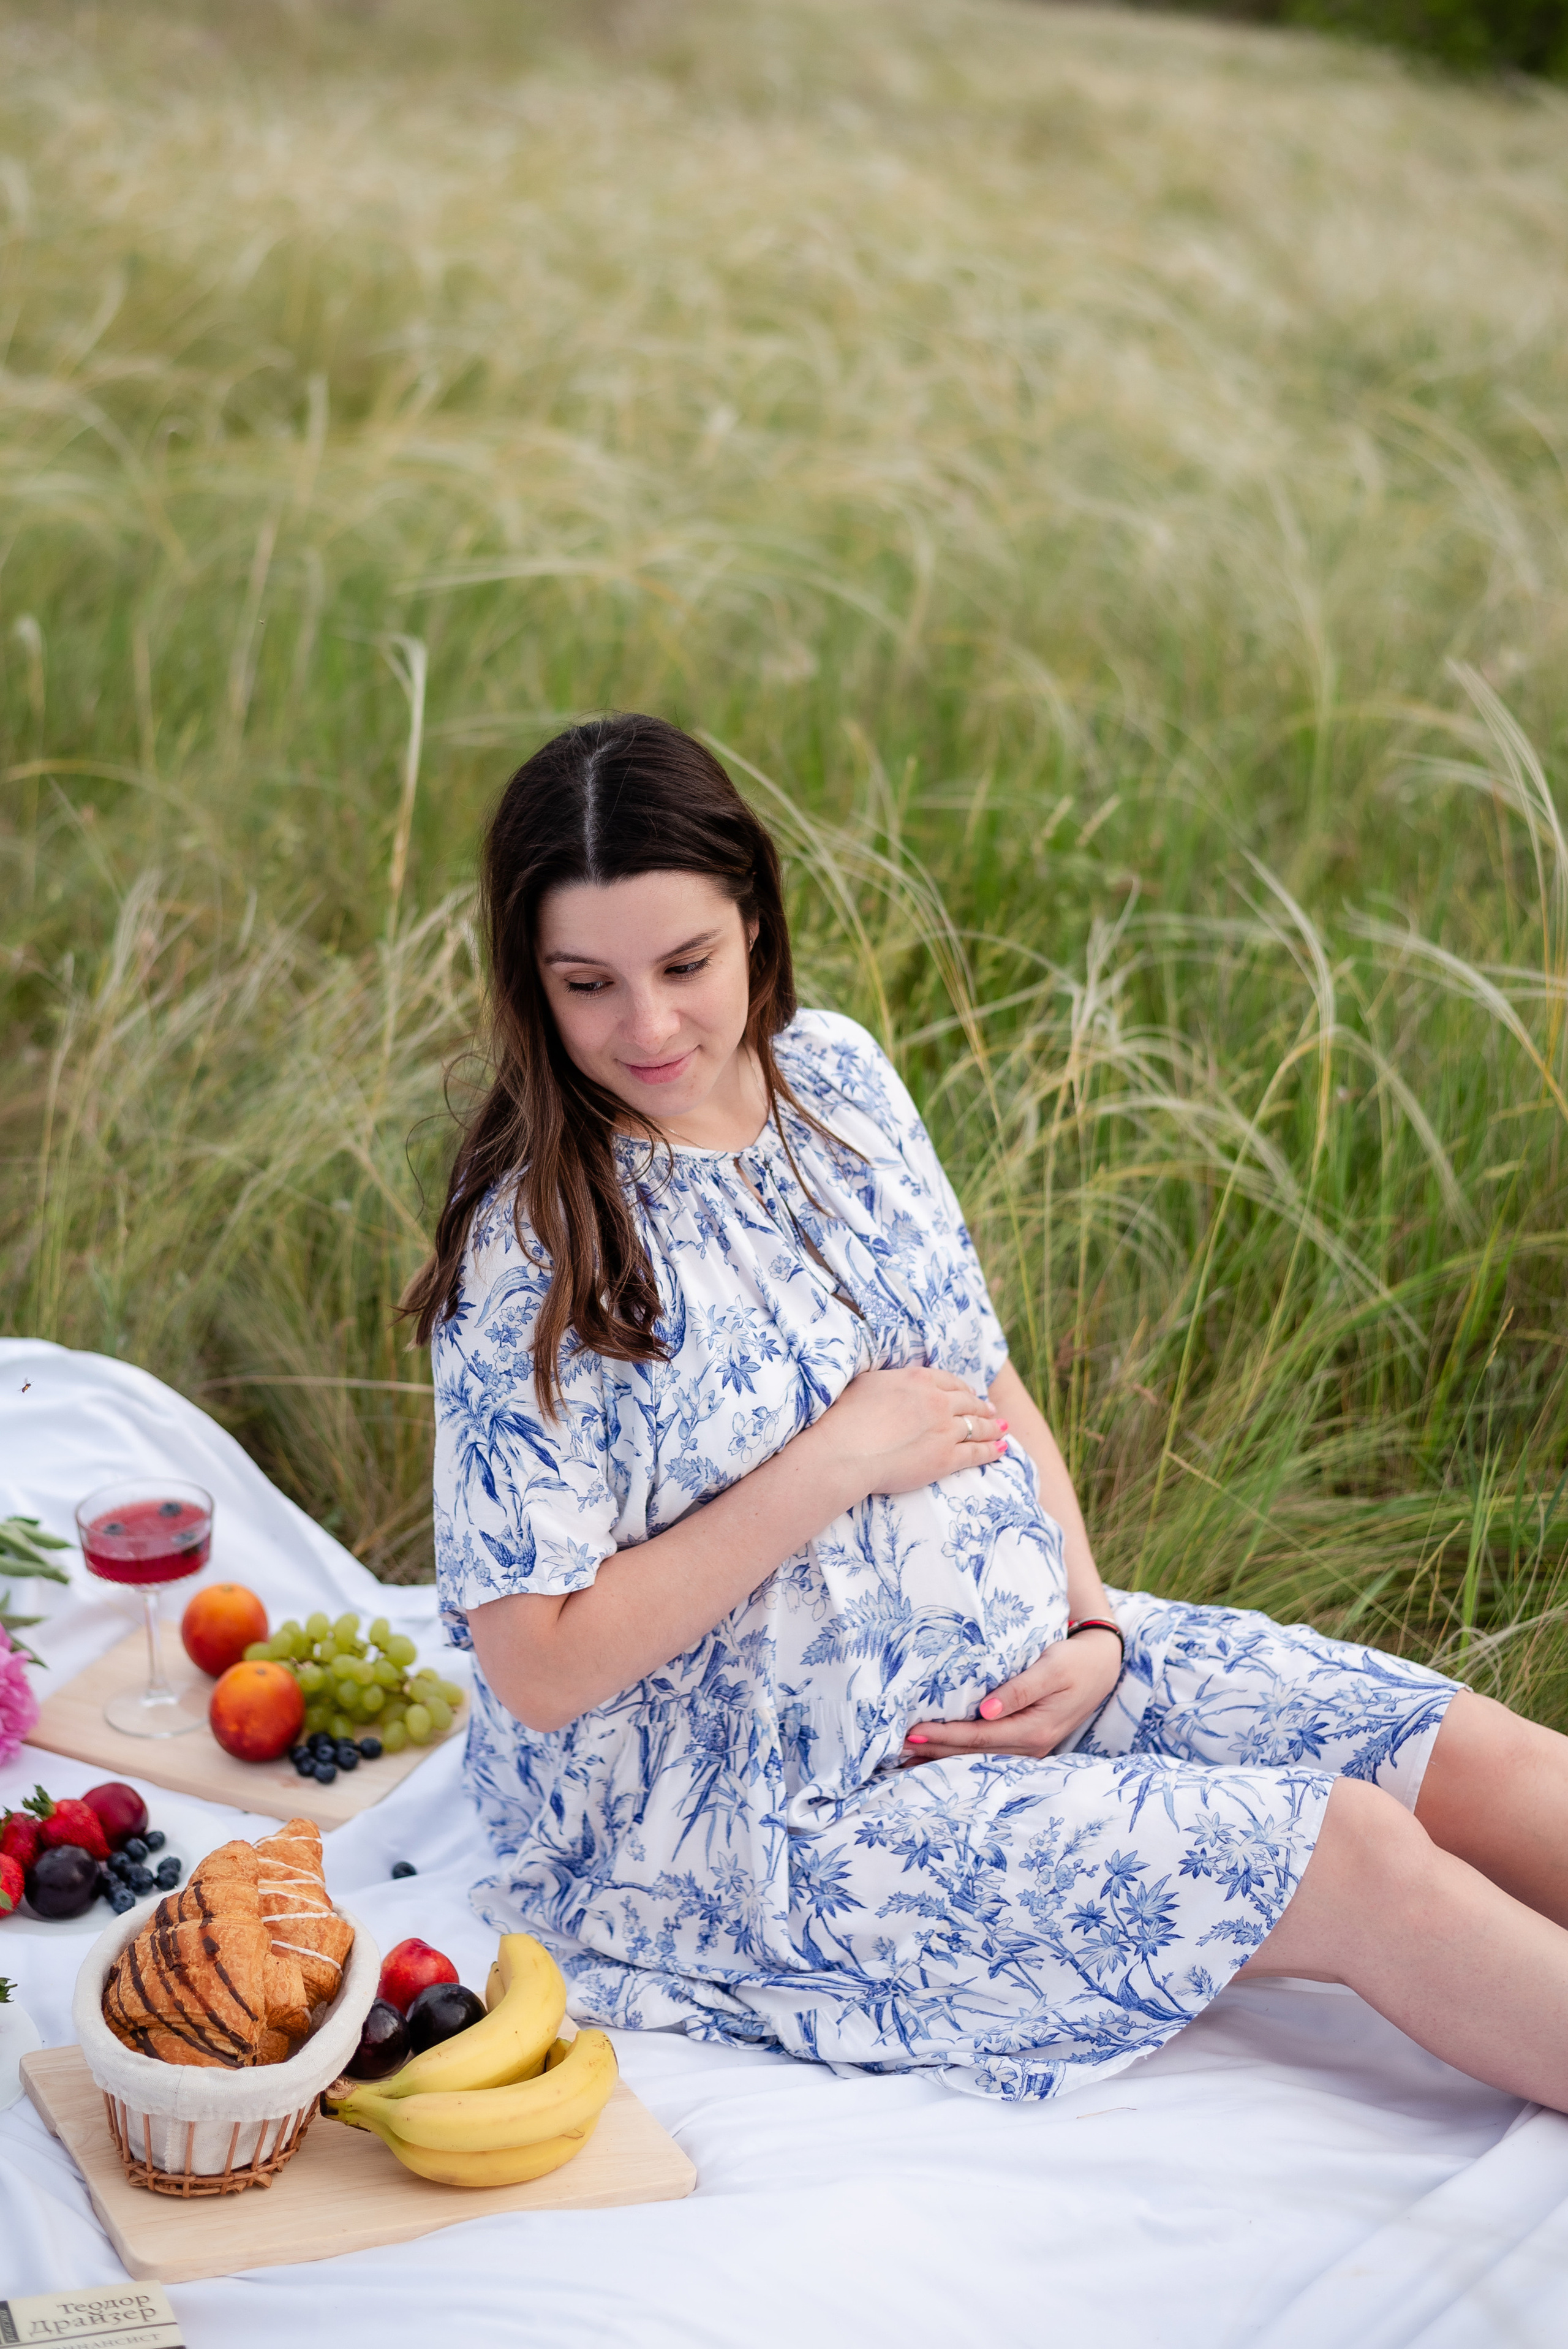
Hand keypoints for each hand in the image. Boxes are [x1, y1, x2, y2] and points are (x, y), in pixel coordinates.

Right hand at [811, 1365, 1004, 1507]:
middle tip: (992, 1410)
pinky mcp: (946, 1458)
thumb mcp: (867, 1383)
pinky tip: (1002, 1449)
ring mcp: (945, 1430)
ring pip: (977, 1426)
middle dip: (982, 1407)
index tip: (969, 1392)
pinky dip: (992, 1450)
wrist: (846, 1451)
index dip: (963, 1388)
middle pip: (968, 1402)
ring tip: (1002, 1428)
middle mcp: (937, 1401)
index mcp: (918, 1380)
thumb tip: (890, 1382)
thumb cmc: (845, 1417)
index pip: (949, 1381)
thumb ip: (889, 1381)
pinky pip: (976, 1452)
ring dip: (993, 1427)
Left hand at [900, 1627, 1121, 1763]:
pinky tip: (940, 1752)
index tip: (913, 1731)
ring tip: (909, 1756)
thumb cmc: (1075, 1662)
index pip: (979, 1737)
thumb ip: (1019, 1689)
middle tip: (897, 1747)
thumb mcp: (1052, 1668)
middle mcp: (1031, 1747)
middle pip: (974, 1753)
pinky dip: (962, 1752)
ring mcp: (1030, 1749)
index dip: (945, 1736)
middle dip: (936, 1751)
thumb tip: (986, 1710)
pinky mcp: (1027, 1742)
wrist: (1103, 1667)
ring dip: (945, 1756)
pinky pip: (989, 1752)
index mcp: (1035, 1731)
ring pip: (980, 1758)